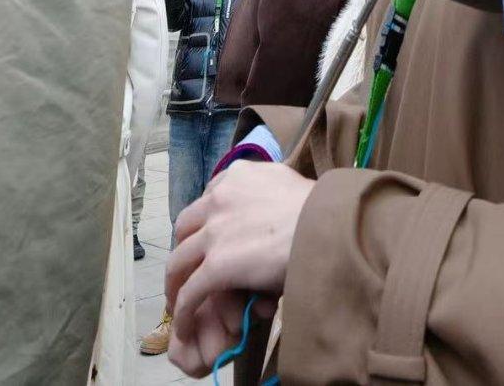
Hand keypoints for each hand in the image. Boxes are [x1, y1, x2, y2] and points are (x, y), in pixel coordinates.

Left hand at [166, 162, 313, 375]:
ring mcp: (215, 232)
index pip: (208, 200)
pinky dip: (183, 312)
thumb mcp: (287, 187)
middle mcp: (220, 197)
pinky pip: (189, 292)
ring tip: (178, 303)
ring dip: (176, 284)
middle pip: (186, 227)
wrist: (328, 226)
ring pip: (179, 261)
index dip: (205, 223)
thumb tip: (269, 218)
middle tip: (191, 272)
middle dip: (186, 250)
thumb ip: (268, 197)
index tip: (210, 241)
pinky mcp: (216, 265)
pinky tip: (185, 328)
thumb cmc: (319, 210)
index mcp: (237, 175)